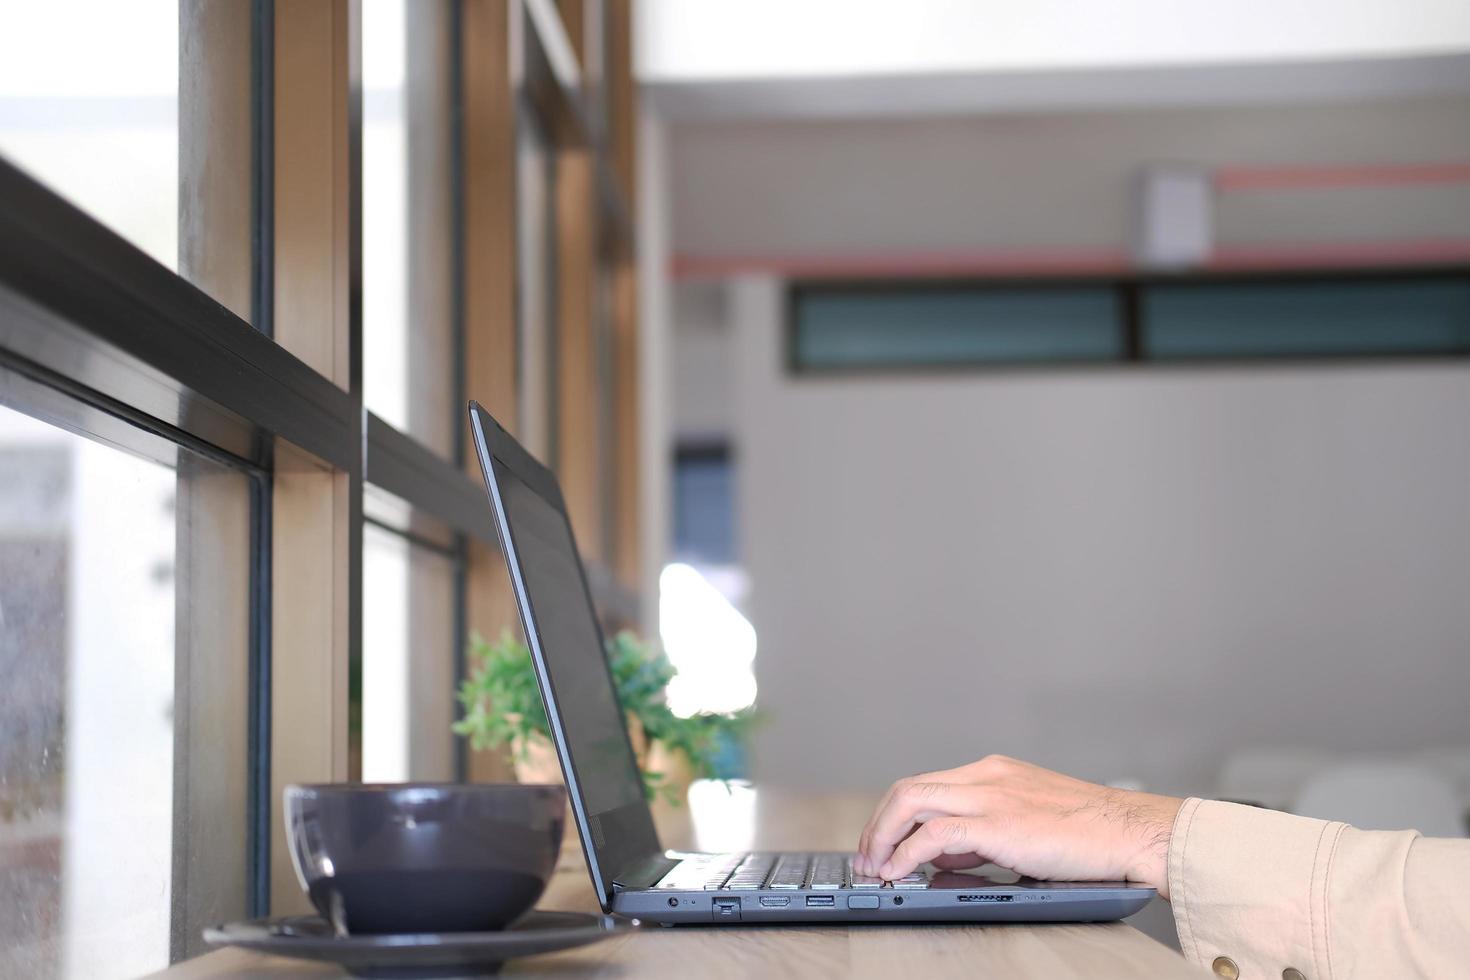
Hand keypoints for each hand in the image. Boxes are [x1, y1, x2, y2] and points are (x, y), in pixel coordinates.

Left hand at [854, 755, 1183, 898]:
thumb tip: (943, 857)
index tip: (882, 843)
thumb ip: (982, 834)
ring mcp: (991, 795)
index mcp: (994, 772)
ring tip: (874, 867)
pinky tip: (899, 871)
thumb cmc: (1091, 835)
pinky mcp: (998, 823)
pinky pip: (935, 835)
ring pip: (912, 801)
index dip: (895, 816)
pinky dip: (907, 853)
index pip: (927, 785)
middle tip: (867, 857)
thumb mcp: (1027, 824)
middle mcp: (986, 775)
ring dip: (883, 836)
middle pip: (909, 788)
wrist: (1132, 832)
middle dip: (878, 824)